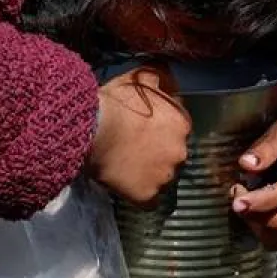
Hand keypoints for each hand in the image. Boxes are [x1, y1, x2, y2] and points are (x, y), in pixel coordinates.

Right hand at [88, 66, 191, 206]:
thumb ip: (164, 77)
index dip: (160, 132)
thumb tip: (172, 79)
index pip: (178, 131)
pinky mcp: (147, 196)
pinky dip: (140, 195)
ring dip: (149, 174)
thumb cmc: (117, 102)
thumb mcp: (143, 77)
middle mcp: (181, 152)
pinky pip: (149, 201)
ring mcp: (165, 177)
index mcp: (183, 124)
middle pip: (173, 156)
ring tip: (127, 167)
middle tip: (134, 149)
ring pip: (162, 179)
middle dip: (158, 154)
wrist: (93, 129)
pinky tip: (127, 186)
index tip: (144, 131)